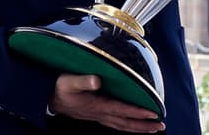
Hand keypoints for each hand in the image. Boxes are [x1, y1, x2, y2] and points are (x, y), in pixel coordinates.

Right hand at [49, 74, 164, 132]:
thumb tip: (97, 80)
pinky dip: (129, 126)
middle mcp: (100, 113)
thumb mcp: (68, 82)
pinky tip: (136, 126)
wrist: (48, 99)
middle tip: (161, 126)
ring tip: (154, 129)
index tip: (153, 113)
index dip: (137, 112)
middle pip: (126, 122)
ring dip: (139, 128)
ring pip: (123, 125)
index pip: (122, 110)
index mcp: (97, 105)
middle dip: (144, 125)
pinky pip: (117, 123)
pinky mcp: (98, 115)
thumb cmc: (60, 88)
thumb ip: (82, 81)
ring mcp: (99, 116)